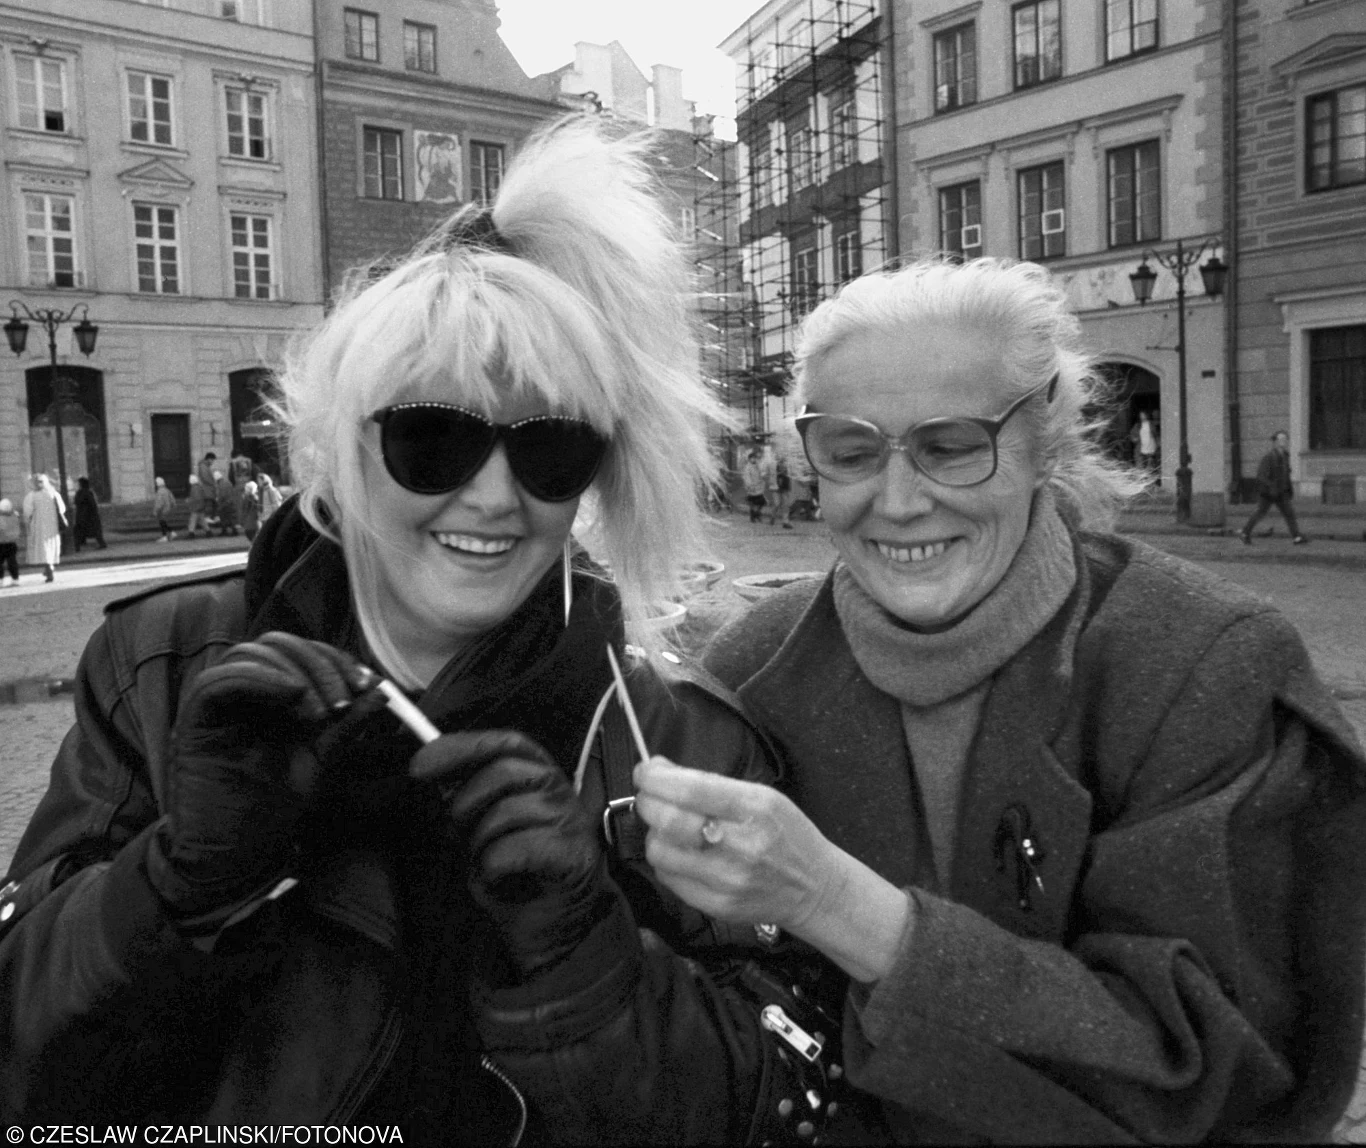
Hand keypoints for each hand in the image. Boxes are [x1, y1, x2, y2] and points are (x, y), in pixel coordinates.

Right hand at [148, 631, 380, 919]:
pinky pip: (220, 680)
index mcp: (275, 695)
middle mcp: (245, 690)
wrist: (236, 851)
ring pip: (252, 653)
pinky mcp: (196, 718)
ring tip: (319, 713)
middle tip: (343, 700)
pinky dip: (260, 678)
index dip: (337, 659)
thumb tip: (382, 691)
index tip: (367, 684)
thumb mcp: (322, 758)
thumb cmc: (274, 804)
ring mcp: (218, 701)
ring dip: (295, 672)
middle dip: (320, 664)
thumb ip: (347, 723)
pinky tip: (291, 695)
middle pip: (280, 643)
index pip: (304, 651)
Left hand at [410, 730, 610, 980]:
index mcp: (542, 780)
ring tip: (488, 865)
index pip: (508, 743)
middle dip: (466, 802)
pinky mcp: (573, 855)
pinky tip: (501, 880)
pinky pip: (513, 850)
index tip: (421, 764)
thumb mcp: (484, 829)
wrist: (557, 932)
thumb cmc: (518, 879)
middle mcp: (562, 794)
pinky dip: (493, 868)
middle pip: (505, 771)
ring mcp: (571, 823)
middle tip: (455, 832)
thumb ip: (470, 798)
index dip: (463, 746)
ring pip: (506, 812)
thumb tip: (434, 771)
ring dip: (480, 844)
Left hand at [632, 757, 837, 932]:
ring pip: (660, 852)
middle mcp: (741, 846)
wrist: (813, 888)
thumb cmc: (787, 834)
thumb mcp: (762, 796)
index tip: (645, 773)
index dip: (656, 779)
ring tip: (668, 828)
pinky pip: (669, 878)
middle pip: (669, 821)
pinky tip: (681, 852)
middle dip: (647, 803)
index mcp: (755, 809)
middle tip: (649, 797)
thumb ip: (709, 782)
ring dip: (654, 834)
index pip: (690, 790)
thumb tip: (658, 770)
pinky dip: (666, 860)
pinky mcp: (716, 906)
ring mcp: (727, 880)